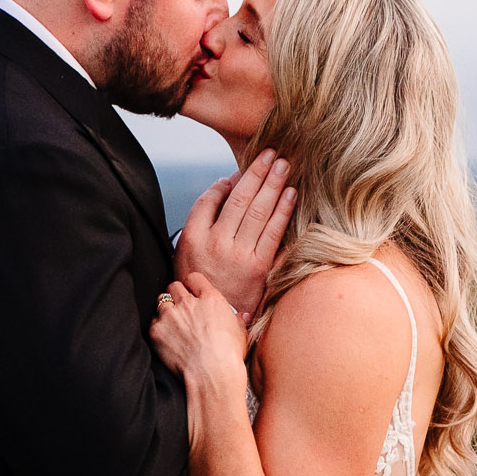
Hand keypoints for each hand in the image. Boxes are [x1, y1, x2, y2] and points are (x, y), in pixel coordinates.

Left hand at [150, 272, 251, 406]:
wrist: (212, 376)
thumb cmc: (229, 357)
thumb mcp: (241, 334)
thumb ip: (238, 320)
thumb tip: (242, 316)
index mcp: (211, 299)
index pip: (194, 278)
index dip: (192, 285)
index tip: (192, 293)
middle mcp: (188, 303)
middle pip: (174, 286)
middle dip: (177, 295)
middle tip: (181, 309)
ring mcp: (171, 316)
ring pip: (161, 301)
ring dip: (166, 310)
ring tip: (173, 324)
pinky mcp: (157, 331)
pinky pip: (153, 321)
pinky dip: (158, 327)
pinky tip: (167, 338)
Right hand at [172, 151, 294, 321]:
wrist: (214, 322)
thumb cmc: (203, 283)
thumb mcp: (187, 254)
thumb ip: (203, 220)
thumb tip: (226, 185)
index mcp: (192, 238)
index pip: (209, 200)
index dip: (225, 183)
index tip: (238, 172)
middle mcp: (215, 244)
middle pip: (238, 199)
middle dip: (256, 173)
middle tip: (270, 153)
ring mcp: (238, 255)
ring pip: (257, 211)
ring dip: (272, 184)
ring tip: (283, 165)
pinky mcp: (259, 267)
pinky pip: (273, 232)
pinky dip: (283, 210)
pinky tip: (290, 194)